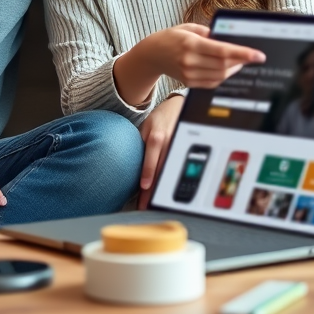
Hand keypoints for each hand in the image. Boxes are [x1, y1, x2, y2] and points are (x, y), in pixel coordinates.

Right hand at [113, 24, 265, 107]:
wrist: (152, 54)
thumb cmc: (172, 37)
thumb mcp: (189, 27)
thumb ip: (209, 33)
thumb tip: (230, 39)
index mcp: (191, 44)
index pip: (222, 51)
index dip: (243, 54)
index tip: (258, 55)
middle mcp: (189, 61)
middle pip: (224, 66)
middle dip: (242, 62)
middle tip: (254, 57)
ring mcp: (188, 74)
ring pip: (220, 76)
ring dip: (234, 70)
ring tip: (241, 62)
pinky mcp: (188, 83)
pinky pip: (212, 83)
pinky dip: (224, 77)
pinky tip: (228, 69)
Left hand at [137, 94, 183, 208]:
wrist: (179, 107)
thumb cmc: (159, 119)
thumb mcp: (145, 128)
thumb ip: (140, 146)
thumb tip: (129, 165)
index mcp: (158, 138)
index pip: (152, 158)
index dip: (149, 173)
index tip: (145, 187)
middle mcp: (171, 144)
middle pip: (163, 171)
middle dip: (156, 190)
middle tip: (147, 206)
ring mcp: (180, 150)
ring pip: (171, 174)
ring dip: (163, 191)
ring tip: (155, 206)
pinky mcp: (184, 152)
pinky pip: (177, 170)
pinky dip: (170, 183)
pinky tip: (166, 195)